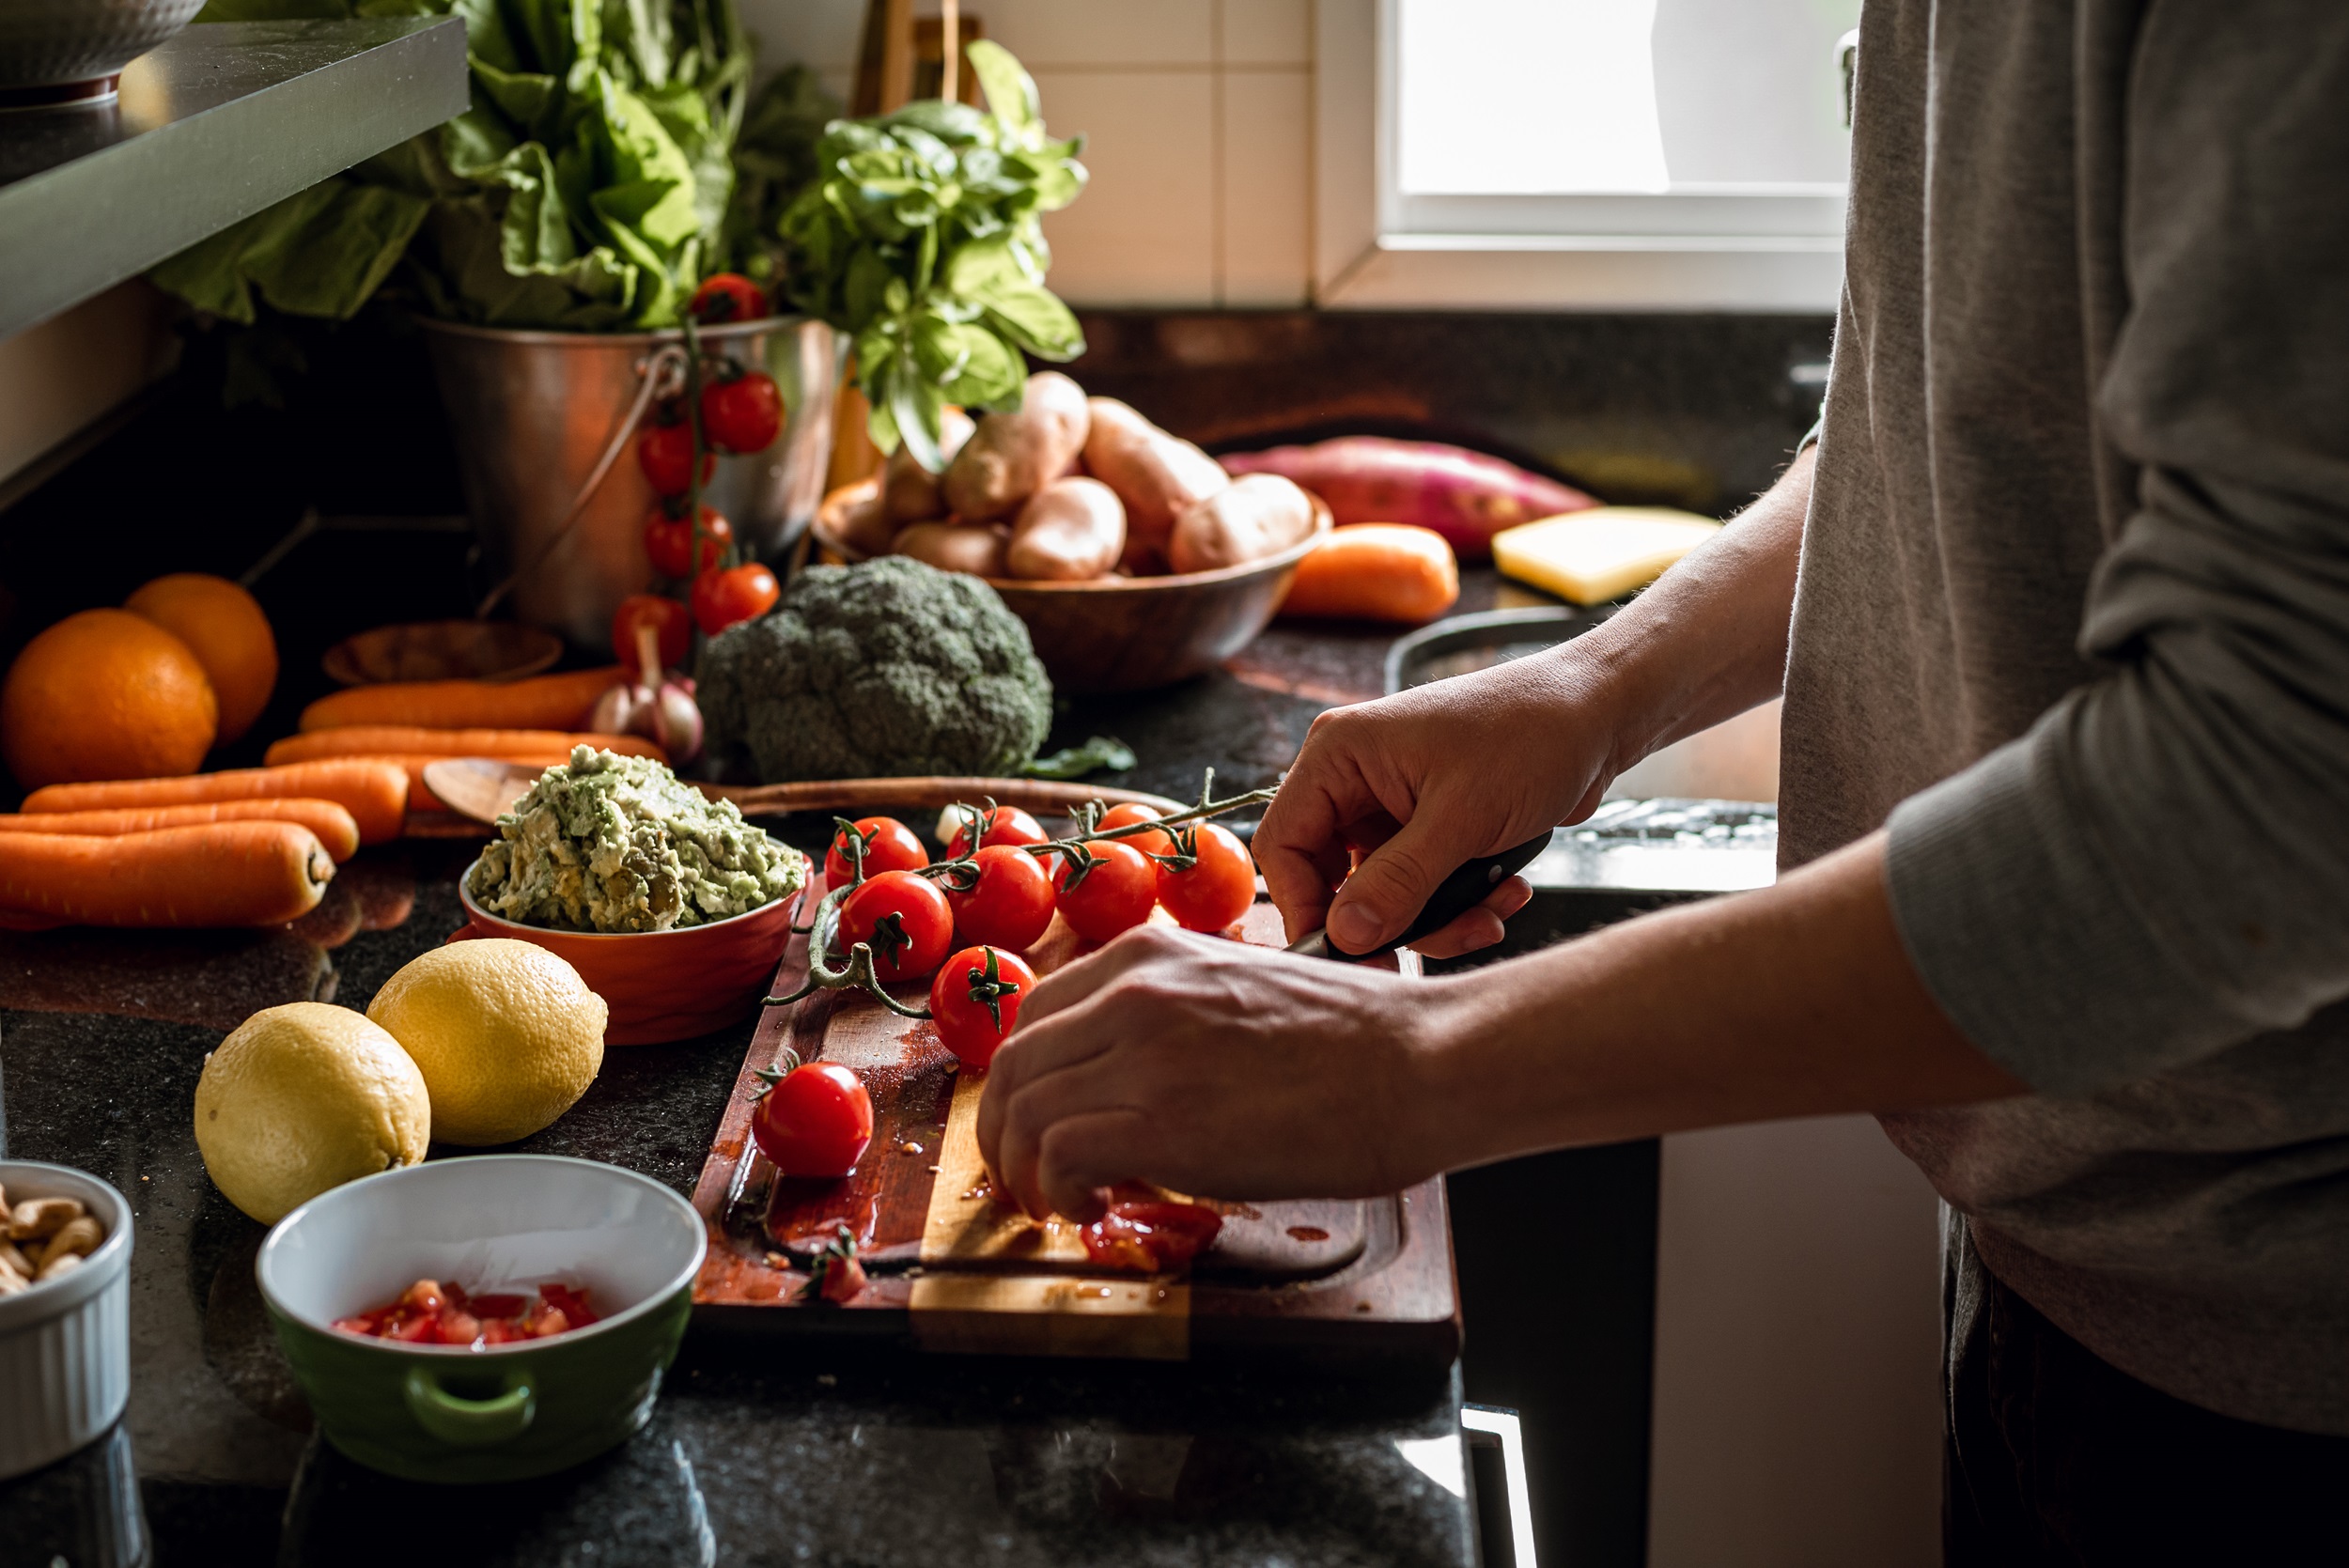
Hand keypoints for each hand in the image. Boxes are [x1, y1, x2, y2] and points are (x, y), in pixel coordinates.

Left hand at [976, 925, 1448, 1220]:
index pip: (1035, 1015)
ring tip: (1060, 1203)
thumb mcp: (1240, 990)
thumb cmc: (1357, 1038)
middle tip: (1029, 1178)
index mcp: (1150, 953)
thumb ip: (1174, 1014)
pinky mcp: (1161, 1119)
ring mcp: (1143, 1052)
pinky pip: (1059, 1155)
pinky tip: (1093, 1207)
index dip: (1025, 1081)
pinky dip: (1058, 1191)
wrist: (1422, 1061)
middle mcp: (1133, 991)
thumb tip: (1134, 1074)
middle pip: (1014, 1066)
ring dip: (1025, 1171)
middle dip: (1007, 1132)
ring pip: (1023, 1111)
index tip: (1038, 1122)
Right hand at [1257, 648, 1621, 958]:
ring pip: (1383, 892)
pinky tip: (1507, 891)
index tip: (1347, 952)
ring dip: (1437, 917)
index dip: (1306, 907)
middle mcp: (1356, 778)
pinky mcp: (1429, 824)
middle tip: (1426, 951)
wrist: (1601, 712)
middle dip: (1388, 920)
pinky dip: (1460, 902)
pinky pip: (1422, 885)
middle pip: (1333, 878)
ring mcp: (1393, 803)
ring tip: (1490, 913)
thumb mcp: (1463, 817)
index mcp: (1341, 754)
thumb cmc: (1532, 732)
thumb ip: (1397, 882)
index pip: (1285, 845)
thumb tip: (1344, 935)